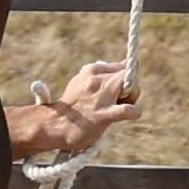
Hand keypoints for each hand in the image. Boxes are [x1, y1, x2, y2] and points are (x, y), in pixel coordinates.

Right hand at [6, 59, 139, 159]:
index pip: (121, 66)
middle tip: (122, 101)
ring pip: (132, 86)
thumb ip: (103, 74)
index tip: (117, 92)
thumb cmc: (72, 106)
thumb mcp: (83, 82)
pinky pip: (129, 110)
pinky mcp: (103, 115)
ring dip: (133, 98)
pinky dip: (135, 112)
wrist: (53, 125)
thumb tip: (126, 63)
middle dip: (131, 87)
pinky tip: (130, 115)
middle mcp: (95, 80)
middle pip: (128, 73)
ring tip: (121, 108)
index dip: (124, 80)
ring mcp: (100, 97)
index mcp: (91, 70)